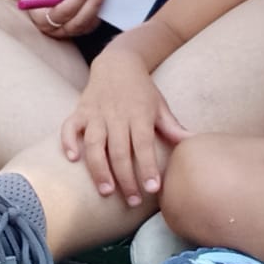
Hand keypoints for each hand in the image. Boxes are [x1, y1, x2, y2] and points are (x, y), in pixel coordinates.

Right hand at [28, 0, 106, 42]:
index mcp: (40, 17)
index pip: (62, 12)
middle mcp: (54, 28)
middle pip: (77, 22)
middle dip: (93, 3)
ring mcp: (67, 30)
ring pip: (87, 25)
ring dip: (98, 7)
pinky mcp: (78, 26)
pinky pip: (92, 23)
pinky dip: (100, 11)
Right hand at [60, 48, 190, 205]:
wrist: (117, 63)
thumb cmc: (142, 90)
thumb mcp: (160, 106)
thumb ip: (173, 127)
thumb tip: (195, 142)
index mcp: (139, 114)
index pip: (143, 144)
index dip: (148, 167)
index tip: (153, 188)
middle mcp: (116, 115)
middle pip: (119, 151)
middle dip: (126, 178)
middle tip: (133, 200)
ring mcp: (95, 113)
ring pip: (94, 144)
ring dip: (99, 169)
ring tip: (106, 191)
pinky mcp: (80, 111)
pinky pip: (69, 127)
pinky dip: (68, 142)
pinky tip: (72, 159)